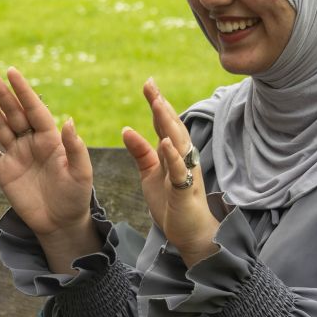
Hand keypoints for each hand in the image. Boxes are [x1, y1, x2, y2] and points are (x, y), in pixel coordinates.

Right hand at [0, 68, 97, 272]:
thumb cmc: (76, 195)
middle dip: (3, 94)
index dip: (23, 91)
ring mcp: (15, 154)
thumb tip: (69, 121)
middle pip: (14, 113)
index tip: (12, 72)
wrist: (61, 222)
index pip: (35, 109)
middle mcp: (31, 142)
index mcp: (51, 139)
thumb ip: (75, 148)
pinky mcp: (2, 170)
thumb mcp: (81, 172)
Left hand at [121, 78, 219, 266]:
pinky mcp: (185, 190)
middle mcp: (182, 158)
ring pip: (179, 143)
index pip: (164, 123)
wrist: (189, 232)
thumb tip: (126, 129)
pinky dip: (173, 156)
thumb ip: (140, 152)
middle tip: (150, 85)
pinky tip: (165, 143)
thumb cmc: (172, 203)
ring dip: (168, 124)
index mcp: (172, 153)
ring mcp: (185, 173)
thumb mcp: (150, 173)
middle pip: (173, 127)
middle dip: (161, 105)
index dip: (156, 103)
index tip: (148, 83)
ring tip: (158, 104)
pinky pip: (179, 170)